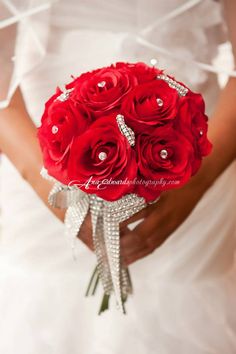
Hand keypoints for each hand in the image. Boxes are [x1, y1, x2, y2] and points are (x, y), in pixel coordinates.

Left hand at [77, 171, 206, 264]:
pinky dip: (141, 253)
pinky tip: (130, 258)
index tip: (105, 231)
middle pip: (141, 239)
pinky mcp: (170, 230)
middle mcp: (164, 222)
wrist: (198, 183)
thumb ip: (139, 190)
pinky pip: (154, 246)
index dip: (121, 229)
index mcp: (160, 209)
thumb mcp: (158, 182)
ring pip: (148, 246)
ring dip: (131, 254)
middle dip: (123, 246)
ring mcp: (168, 228)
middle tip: (106, 250)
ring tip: (115, 261)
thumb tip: (116, 199)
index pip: (137, 222)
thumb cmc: (176, 179)